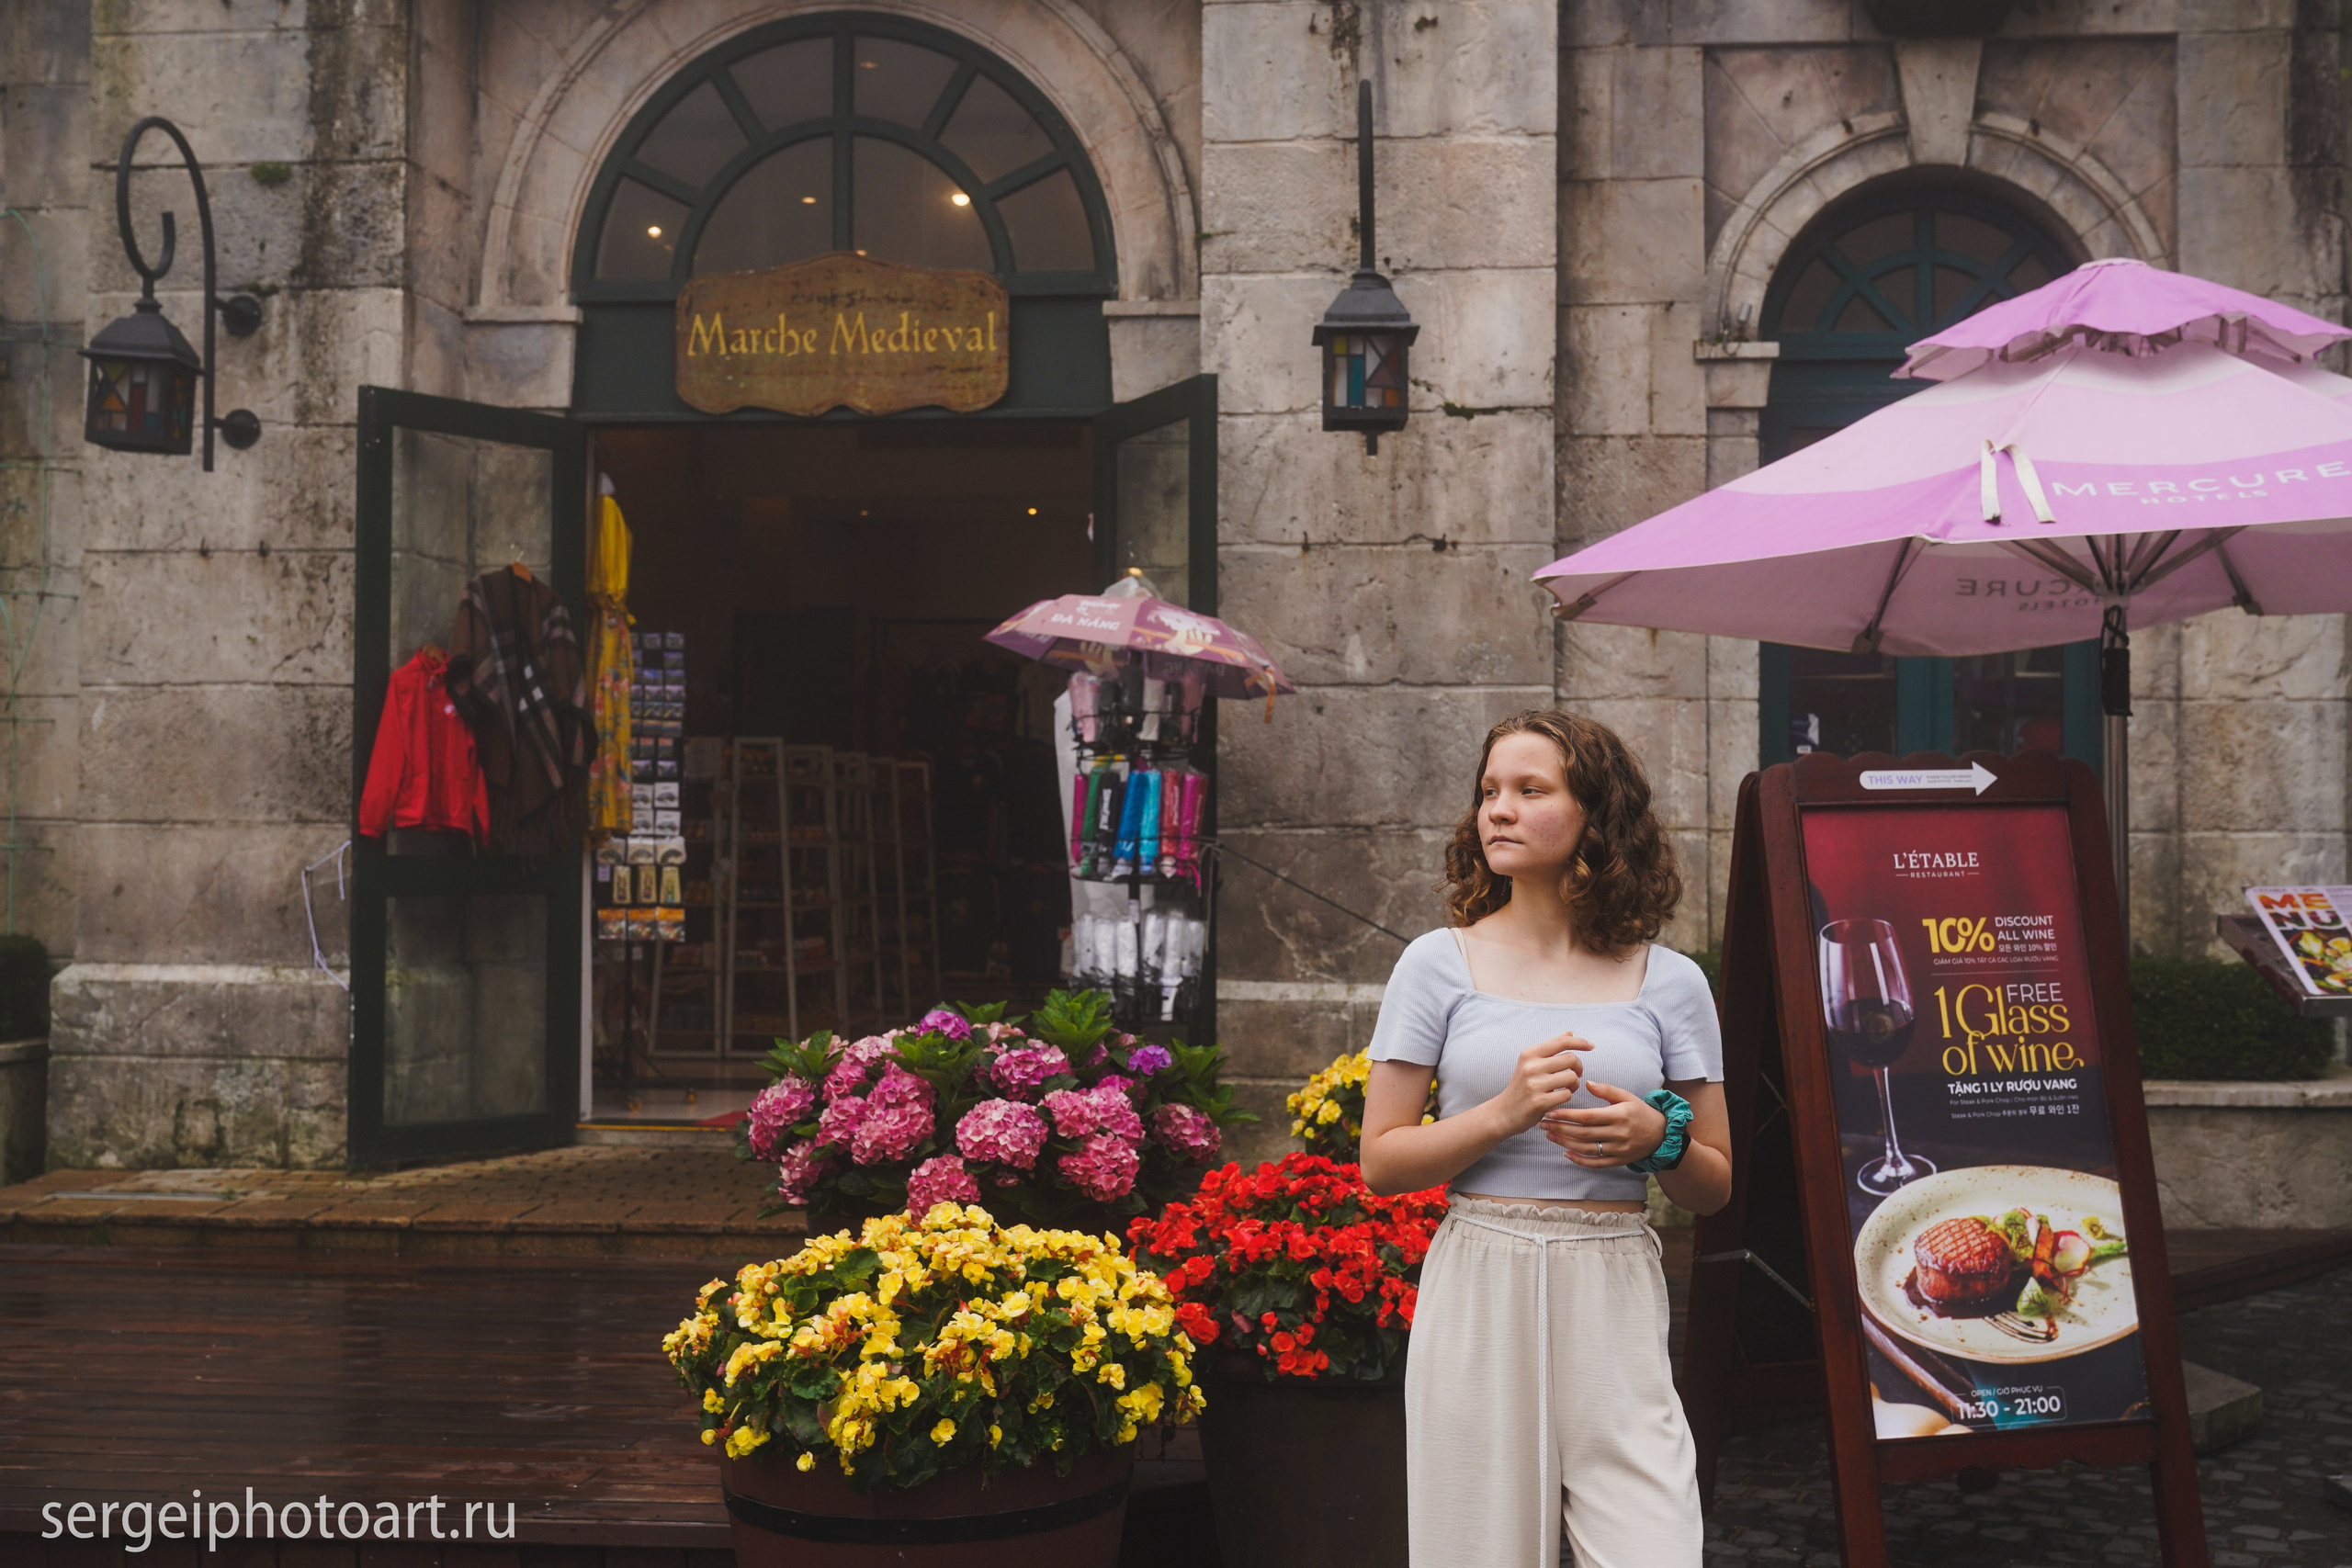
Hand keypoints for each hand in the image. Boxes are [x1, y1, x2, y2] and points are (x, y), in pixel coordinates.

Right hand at [1492, 1031, 1586, 1133]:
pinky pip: (1567, 1094)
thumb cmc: (1522, 1086)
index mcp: (1530, 1054)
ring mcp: (1534, 1084)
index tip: (1591, 1046)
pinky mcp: (1539, 1102)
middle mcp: (1531, 1066)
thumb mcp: (1531, 1063)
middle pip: (1570, 1058)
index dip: (1580, 1042)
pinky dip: (1567, 1096)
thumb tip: (1570, 1032)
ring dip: (1574, 1084)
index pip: (1561, 1042)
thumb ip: (1551, 1048)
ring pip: (1571, 1077)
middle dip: (1579, 1067)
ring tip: (1567, 1088)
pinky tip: (1559, 1099)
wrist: (1504, 1112)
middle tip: (1575, 1074)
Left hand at [1541, 1081, 1666, 1167]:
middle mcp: (1618, 1134)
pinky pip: (1596, 1163)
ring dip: (1565, 1143)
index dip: (1568, 1115)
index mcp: (1619, 1115)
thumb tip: (1587, 1083)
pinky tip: (1565, 1153)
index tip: (1551, 1112)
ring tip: (1549, 1135)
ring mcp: (1618, 1150)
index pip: (1588, 1117)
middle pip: (1583, 1133)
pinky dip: (1580, 1160)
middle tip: (1542, 1123)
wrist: (1661, 1135)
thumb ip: (1607, 1090)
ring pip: (1587, 1149)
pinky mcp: (1618, 1161)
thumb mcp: (1627, 1097)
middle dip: (1560, 1128)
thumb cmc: (1640, 1112)